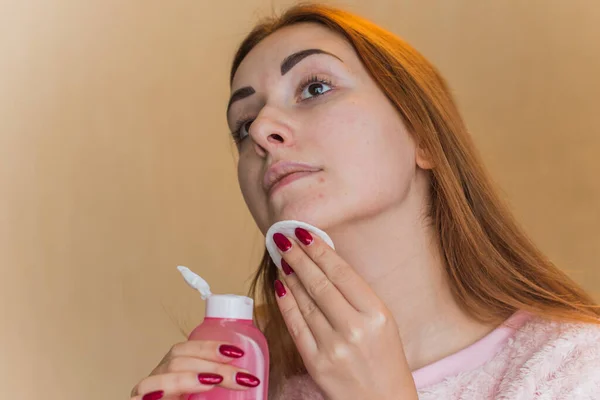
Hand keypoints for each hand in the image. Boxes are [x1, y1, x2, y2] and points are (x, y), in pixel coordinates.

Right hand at [130, 341, 259, 399]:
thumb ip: (226, 397)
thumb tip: (253, 383)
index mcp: (174, 377)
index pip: (185, 351)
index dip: (209, 347)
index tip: (238, 353)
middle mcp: (156, 385)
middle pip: (175, 360)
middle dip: (209, 363)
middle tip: (239, 376)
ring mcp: (144, 398)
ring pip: (156, 377)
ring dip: (187, 377)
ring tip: (213, 381)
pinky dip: (156, 393)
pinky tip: (165, 394)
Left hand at [272, 228, 418, 399]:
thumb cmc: (386, 361)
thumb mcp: (384, 322)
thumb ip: (357, 296)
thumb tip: (326, 265)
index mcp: (377, 314)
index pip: (341, 273)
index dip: (319, 250)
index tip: (304, 233)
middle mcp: (355, 328)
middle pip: (319, 284)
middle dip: (298, 257)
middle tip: (283, 238)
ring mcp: (333, 347)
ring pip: (304, 302)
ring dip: (290, 276)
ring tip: (281, 257)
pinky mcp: (316, 363)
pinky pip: (295, 326)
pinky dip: (285, 303)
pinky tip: (280, 285)